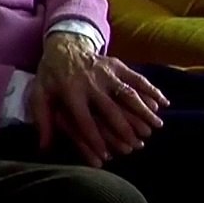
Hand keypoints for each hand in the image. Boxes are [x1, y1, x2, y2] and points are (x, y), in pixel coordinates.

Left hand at [30, 33, 168, 166]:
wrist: (63, 44)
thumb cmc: (51, 76)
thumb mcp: (40, 95)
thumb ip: (43, 120)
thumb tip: (43, 148)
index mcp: (70, 91)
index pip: (84, 120)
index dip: (95, 139)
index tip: (106, 158)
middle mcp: (91, 82)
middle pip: (111, 109)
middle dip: (125, 128)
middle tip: (138, 145)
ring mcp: (106, 72)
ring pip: (128, 93)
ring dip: (143, 110)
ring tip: (156, 127)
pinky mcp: (117, 64)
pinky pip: (136, 77)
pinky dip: (151, 90)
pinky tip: (163, 104)